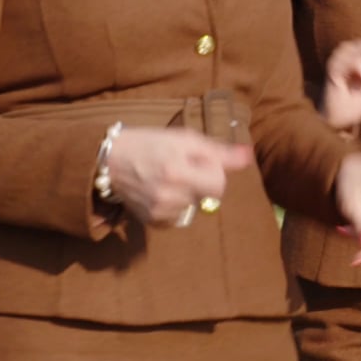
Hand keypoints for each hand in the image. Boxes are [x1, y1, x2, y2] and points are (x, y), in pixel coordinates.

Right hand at [104, 128, 254, 225]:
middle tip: (184, 168)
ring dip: (189, 195)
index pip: (218, 185)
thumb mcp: (184, 139)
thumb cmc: (151, 143)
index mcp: (177, 170)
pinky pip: (179, 217)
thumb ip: (218, 151)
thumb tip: (248, 156)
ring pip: (194, 207)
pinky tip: (163, 191)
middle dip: (203, 183)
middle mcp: (168, 194)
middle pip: (208, 197)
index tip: (201, 162)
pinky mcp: (152, 221)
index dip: (215, 173)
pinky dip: (177, 206)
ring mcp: (159, 210)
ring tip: (170, 179)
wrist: (112, 160)